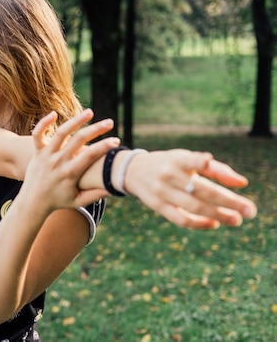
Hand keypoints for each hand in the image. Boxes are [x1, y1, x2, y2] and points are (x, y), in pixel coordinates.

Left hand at [21, 109, 119, 212]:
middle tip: (110, 122)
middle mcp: (58, 161)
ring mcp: (46, 155)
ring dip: (76, 120)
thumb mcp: (78, 201)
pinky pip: (38, 134)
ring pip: (61, 133)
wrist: (33, 201)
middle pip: (78, 140)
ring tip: (90, 112)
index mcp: (69, 173)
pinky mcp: (38, 151)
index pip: (89, 156)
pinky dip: (44, 123)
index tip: (116, 141)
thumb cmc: (59, 201)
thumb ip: (95, 194)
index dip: (104, 147)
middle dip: (96, 129)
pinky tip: (54, 113)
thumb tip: (114, 186)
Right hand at [123, 150, 256, 228]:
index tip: (209, 162)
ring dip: (217, 214)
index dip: (199, 162)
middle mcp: (168, 175)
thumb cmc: (168, 164)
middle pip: (200, 189)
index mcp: (177, 159)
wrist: (132, 171)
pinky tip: (214, 223)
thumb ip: (215, 169)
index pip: (190, 160)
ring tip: (236, 220)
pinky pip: (180, 219)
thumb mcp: (186, 159)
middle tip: (250, 210)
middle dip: (227, 200)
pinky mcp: (158, 206)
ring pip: (193, 207)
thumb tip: (242, 183)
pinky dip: (199, 223)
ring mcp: (161, 192)